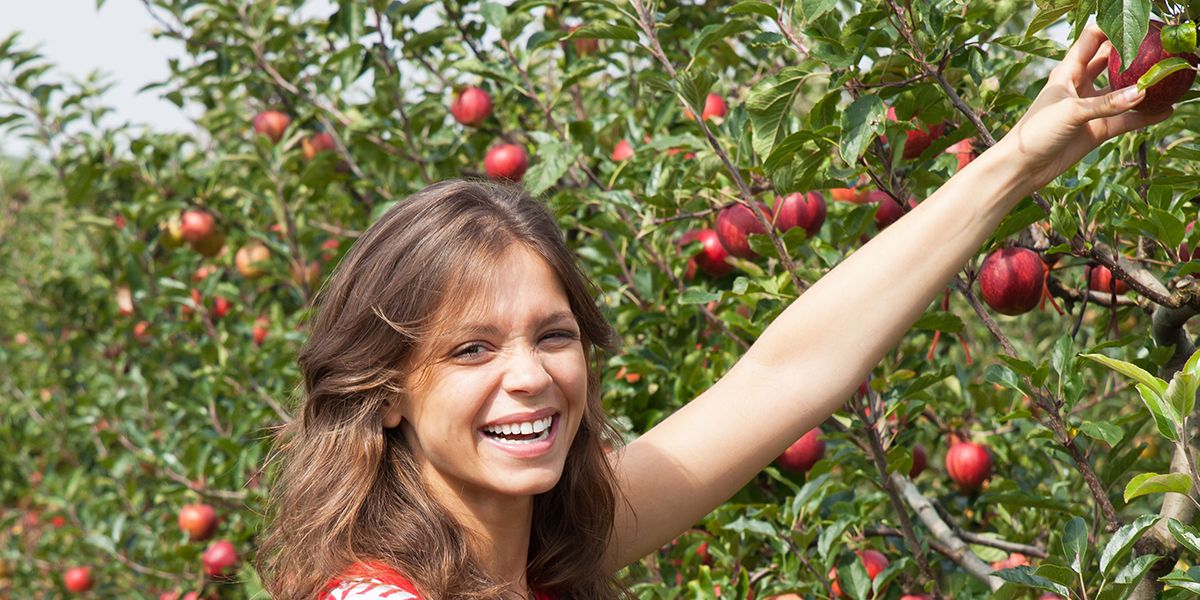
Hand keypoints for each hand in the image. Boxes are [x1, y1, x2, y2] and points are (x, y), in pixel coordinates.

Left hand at [996, 25, 1173, 192]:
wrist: (1021, 167)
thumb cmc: (1035, 132)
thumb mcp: (1070, 111)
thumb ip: (1106, 104)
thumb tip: (1141, 94)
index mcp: (1067, 72)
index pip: (1091, 41)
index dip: (1112, 31)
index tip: (1137, 31)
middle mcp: (1080, 86)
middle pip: (1111, 62)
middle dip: (1132, 55)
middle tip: (1157, 52)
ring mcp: (1090, 108)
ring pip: (1122, 92)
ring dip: (1141, 87)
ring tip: (1167, 79)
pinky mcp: (1096, 130)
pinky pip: (1125, 120)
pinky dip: (1144, 116)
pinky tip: (1166, 110)